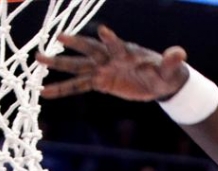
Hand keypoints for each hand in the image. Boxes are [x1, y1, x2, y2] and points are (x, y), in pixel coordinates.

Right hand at [39, 25, 189, 101]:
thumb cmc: (166, 73)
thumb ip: (172, 61)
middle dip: (76, 45)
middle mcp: (110, 58)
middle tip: (58, 38)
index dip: (111, 39)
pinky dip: (62, 90)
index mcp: (127, 53)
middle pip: (90, 50)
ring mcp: (102, 69)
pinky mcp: (99, 82)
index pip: (117, 45)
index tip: (103, 30)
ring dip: (59, 65)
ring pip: (78, 67)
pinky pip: (78, 87)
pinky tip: (45, 93)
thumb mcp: (171, 70)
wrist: (159, 81)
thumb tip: (180, 53)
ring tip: (38, 60)